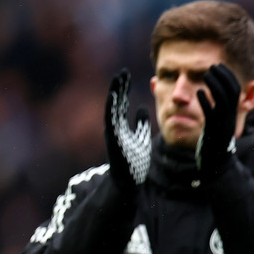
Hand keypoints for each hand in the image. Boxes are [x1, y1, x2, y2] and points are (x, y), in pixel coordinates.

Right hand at [104, 69, 151, 188]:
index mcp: (121, 125)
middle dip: (118, 87)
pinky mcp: (112, 140)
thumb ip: (141, 123)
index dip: (123, 88)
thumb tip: (143, 107)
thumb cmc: (134, 161)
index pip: (121, 102)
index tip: (126, 74)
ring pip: (111, 109)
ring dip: (114, 94)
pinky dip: (111, 108)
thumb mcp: (142, 137)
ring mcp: (112, 133)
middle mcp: (114, 126)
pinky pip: (110, 121)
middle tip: (123, 72)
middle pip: (115, 102)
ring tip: (117, 80)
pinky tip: (114, 97)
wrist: (129, 181)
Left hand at [196, 63, 240, 178]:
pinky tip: (199, 92)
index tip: (218, 66)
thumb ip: (218, 108)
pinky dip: (206, 101)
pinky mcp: (213, 131)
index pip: (236, 90)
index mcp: (232, 114)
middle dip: (223, 77)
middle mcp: (230, 118)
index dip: (228, 76)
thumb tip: (213, 92)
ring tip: (205, 74)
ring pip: (222, 101)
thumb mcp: (219, 122)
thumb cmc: (214, 141)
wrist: (216, 164)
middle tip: (211, 66)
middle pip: (232, 92)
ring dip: (215, 85)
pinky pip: (211, 114)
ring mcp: (222, 124)